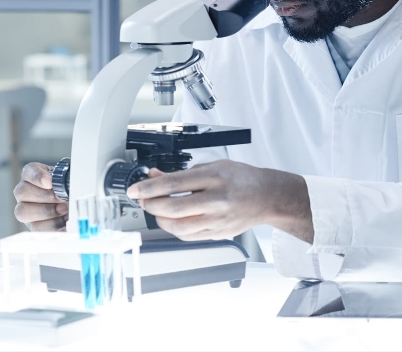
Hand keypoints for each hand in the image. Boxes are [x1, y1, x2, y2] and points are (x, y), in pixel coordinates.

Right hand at [13, 162, 68, 231]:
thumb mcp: (68, 180)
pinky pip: (35, 227)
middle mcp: (24, 192)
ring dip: (46, 211)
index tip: (50, 182)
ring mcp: (25, 209)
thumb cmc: (68, 189)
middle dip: (44, 196)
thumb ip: (65, 179)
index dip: (37, 177)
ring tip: (64, 210)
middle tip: (60, 198)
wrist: (74, 204)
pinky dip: (51, 224)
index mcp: (32, 175)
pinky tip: (63, 220)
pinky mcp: (32, 225)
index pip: (28, 171)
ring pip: (23, 211)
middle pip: (22, 192)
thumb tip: (68, 183)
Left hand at [126, 160, 313, 242]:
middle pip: (173, 208)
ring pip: (178, 227)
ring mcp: (218, 220)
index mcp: (215, 177)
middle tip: (143, 200)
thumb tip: (155, 176)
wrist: (267, 197)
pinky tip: (172, 220)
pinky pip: (188, 236)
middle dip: (151, 205)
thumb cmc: (242, 178)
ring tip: (156, 210)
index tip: (135, 190)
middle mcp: (217, 200)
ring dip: (160, 219)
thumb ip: (183, 173)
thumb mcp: (213, 166)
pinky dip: (174, 228)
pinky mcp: (218, 233)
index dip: (149, 187)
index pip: (174, 184)